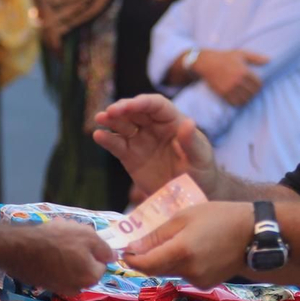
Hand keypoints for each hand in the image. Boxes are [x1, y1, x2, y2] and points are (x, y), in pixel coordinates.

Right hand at [0, 218, 114, 297]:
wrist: (20, 248)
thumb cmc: (57, 239)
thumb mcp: (87, 235)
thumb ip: (104, 248)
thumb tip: (114, 257)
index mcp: (91, 277)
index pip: (102, 264)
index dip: (94, 250)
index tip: (83, 239)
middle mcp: (77, 288)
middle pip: (85, 268)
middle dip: (81, 254)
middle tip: (69, 238)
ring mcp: (59, 288)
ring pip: (70, 269)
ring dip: (67, 257)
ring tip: (55, 240)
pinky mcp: (44, 285)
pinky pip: (56, 272)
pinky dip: (54, 262)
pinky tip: (45, 249)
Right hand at [94, 94, 219, 196]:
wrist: (189, 197)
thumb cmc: (201, 172)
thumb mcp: (200, 158)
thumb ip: (192, 142)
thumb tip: (188, 122)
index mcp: (173, 121)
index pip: (156, 105)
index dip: (142, 103)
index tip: (129, 105)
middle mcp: (154, 127)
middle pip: (135, 112)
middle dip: (122, 109)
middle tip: (109, 112)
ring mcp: (140, 141)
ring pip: (123, 125)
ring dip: (111, 120)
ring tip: (100, 118)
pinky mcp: (130, 157)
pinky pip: (117, 145)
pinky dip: (107, 140)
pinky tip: (98, 136)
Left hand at [125, 202, 254, 286]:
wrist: (254, 235)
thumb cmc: (220, 217)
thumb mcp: (186, 216)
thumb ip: (157, 234)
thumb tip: (133, 248)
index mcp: (181, 251)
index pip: (145, 264)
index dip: (132, 259)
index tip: (126, 250)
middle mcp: (187, 271)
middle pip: (155, 270)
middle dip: (147, 258)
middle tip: (148, 242)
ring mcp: (198, 280)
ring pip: (170, 272)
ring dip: (166, 260)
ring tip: (181, 241)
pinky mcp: (206, 285)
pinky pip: (185, 275)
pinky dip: (182, 265)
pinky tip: (196, 251)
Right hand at [195, 49, 269, 106]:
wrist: (207, 63)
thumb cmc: (225, 57)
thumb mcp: (241, 54)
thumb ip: (256, 58)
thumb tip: (269, 60)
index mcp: (244, 71)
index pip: (258, 84)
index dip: (260, 86)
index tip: (258, 85)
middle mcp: (237, 80)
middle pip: (252, 93)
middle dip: (254, 93)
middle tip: (252, 91)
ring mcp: (230, 88)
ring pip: (245, 99)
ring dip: (247, 99)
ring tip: (247, 96)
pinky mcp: (223, 93)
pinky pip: (235, 103)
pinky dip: (239, 103)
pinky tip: (239, 99)